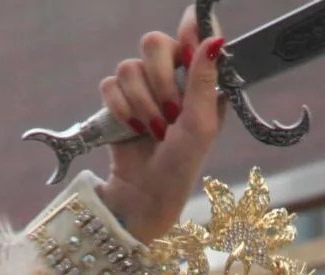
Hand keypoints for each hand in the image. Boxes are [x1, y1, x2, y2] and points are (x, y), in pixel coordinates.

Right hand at [93, 13, 226, 241]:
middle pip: (154, 42)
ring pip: (129, 66)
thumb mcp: (201, 124)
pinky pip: (110, 84)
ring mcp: (143, 86)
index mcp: (199, 77)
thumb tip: (214, 39)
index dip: (188, 30)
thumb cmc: (181, 164)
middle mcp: (171, 76)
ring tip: (153, 130)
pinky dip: (121, 110)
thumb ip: (205, 79)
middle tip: (170, 112)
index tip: (186, 45)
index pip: (194, 32)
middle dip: (159, 80)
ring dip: (141, 104)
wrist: (145, 193)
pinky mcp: (117, 99)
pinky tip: (133, 129)